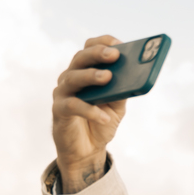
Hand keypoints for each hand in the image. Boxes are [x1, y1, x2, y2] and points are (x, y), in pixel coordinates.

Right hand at [52, 35, 126, 192]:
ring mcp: (63, 93)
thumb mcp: (116, 106)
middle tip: (114, 55)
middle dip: (98, 54)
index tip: (119, 44)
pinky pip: (73, 106)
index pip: (90, 48)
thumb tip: (134, 77)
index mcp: (85, 70)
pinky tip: (104, 116)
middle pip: (80, 58)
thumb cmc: (101, 122)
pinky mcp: (59, 111)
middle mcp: (71, 77)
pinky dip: (90, 111)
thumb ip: (122, 91)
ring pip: (73, 78)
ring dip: (91, 76)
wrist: (87, 150)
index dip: (103, 43)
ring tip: (108, 77)